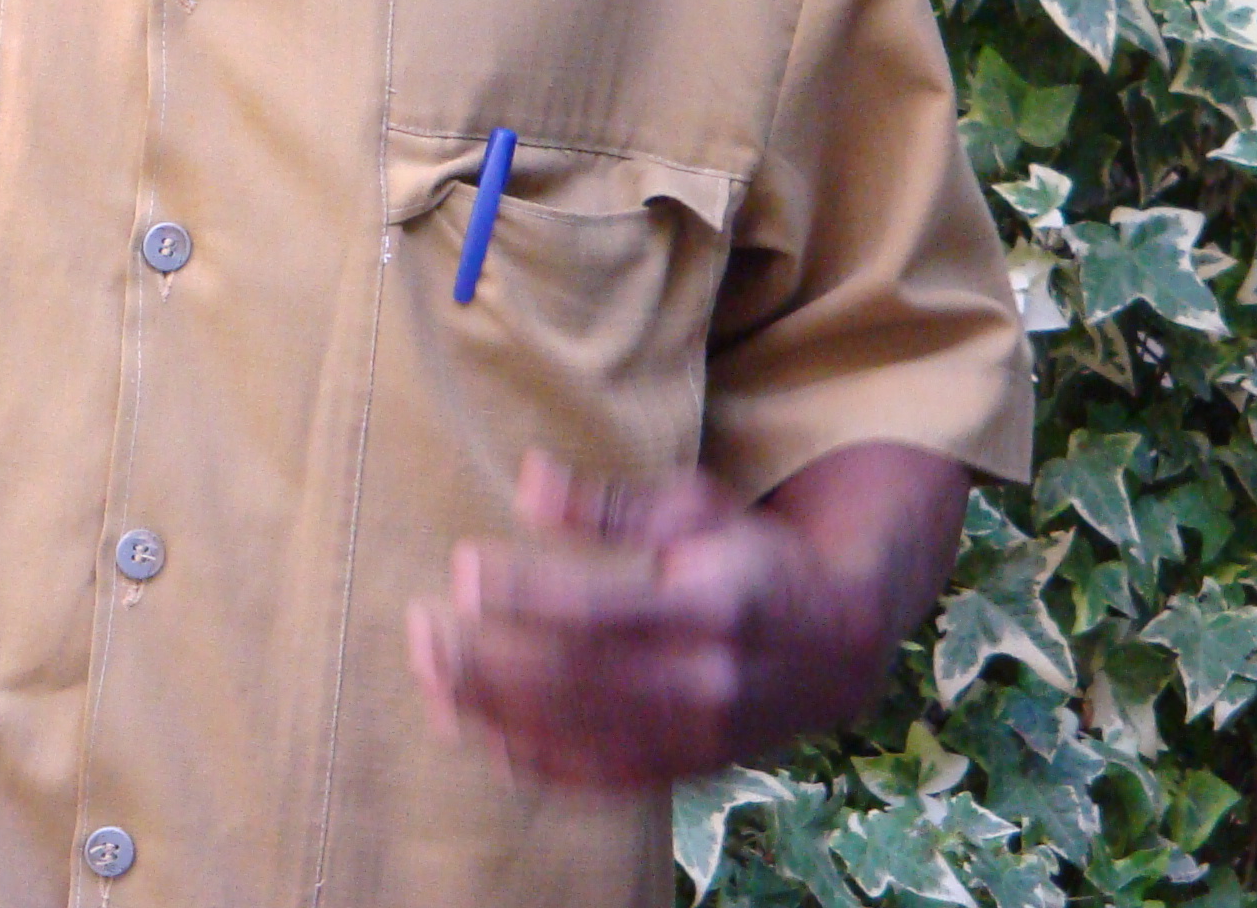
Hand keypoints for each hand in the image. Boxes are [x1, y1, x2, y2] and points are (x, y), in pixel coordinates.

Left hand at [403, 443, 968, 789]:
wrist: (836, 647)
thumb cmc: (750, 557)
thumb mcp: (696, 508)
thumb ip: (609, 506)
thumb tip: (526, 479)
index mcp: (710, 606)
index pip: (600, 610)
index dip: (526, 594)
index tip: (463, 568)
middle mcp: (701, 684)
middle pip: (574, 683)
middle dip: (486, 660)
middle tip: (421, 628)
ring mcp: (691, 739)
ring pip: (574, 738)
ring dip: (490, 711)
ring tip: (429, 674)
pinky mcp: (679, 770)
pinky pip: (591, 778)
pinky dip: (526, 759)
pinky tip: (474, 728)